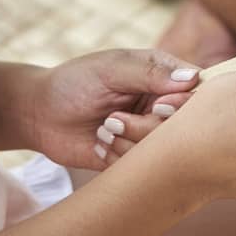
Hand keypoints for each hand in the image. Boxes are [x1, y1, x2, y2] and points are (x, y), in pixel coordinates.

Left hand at [23, 49, 198, 169]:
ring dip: (129, 140)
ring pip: (163, 148)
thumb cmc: (74, 82)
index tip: (157, 106)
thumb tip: (192, 79)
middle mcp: (160, 105)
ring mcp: (148, 132)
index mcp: (162, 76)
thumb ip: (150, 73)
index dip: (183, 104)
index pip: (196, 90)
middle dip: (148, 126)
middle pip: (182, 125)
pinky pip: (142, 166)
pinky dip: (119, 156)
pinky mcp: (132, 157)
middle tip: (115, 118)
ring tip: (104, 128)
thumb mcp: (111, 70)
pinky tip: (100, 143)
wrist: (39, 114)